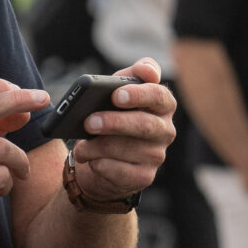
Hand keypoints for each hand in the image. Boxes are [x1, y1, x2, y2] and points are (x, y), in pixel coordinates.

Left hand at [69, 58, 175, 205]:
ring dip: (100, 146)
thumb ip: (130, 74)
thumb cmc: (112, 116)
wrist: (104, 157)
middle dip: (114, 123)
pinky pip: (122, 172)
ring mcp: (157, 155)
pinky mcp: (144, 176)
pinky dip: (101, 164)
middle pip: (144, 125)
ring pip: (129, 150)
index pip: (159, 96)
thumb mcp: (117, 92)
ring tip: (82, 145)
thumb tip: (148, 70)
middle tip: (89, 121)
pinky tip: (90, 160)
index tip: (117, 95)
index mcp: (162, 105)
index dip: (139, 95)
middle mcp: (165, 130)